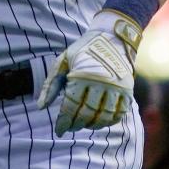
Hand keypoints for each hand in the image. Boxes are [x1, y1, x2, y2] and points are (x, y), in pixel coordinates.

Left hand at [37, 10, 141, 136]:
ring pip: (103, 116)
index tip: (59, 130)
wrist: (112, 38)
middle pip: (87, 114)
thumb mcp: (62, 62)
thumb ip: (50, 85)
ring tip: (83, 124)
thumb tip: (41, 107)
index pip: (71, 106)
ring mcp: (117, 87)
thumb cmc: (82, 51)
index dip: (64, 122)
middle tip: (70, 127)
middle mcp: (101, 82)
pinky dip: (109, 122)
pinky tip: (99, 121)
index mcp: (82, 75)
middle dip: (76, 124)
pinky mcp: (128, 90)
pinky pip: (119, 113)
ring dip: (92, 125)